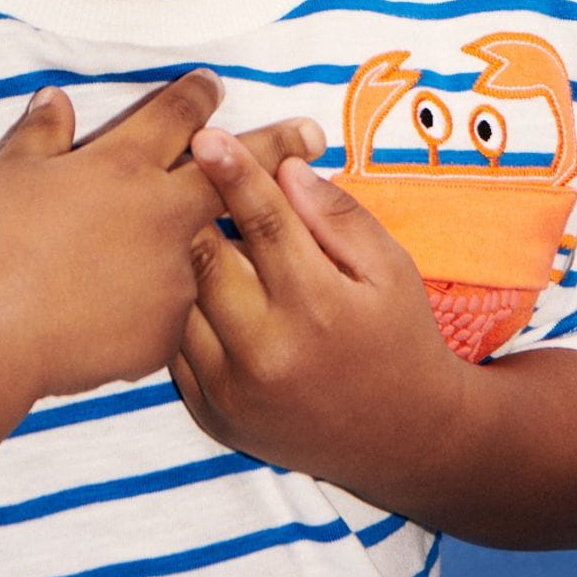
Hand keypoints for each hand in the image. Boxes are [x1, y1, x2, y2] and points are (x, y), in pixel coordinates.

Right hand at [0, 76, 321, 406]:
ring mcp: (174, 271)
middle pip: (237, 169)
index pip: (178, 113)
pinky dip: (176, 303)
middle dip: (279, 145)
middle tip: (314, 132)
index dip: (199, 94)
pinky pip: (182, 309)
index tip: (216, 84)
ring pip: (218, 246)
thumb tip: (56, 100)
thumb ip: (43, 133)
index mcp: (124, 161)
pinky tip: (170, 313)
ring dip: (239, 234)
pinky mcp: (169, 327)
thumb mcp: (13, 172)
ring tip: (261, 230)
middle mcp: (164, 210)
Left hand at [171, 130, 466, 482]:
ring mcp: (232, 389)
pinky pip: (172, 348)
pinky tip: (186, 291)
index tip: (205, 136)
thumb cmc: (399, 338)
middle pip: (205, 259)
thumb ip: (337, 216)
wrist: (403, 441)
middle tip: (181, 183)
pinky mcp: (211, 414)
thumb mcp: (391, 269)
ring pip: (178, 303)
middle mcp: (267, 351)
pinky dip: (177, 313)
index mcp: (317, 307)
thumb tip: (285, 165)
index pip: (264, 222)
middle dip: (193, 214)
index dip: (234, 173)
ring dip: (177, 265)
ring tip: (177, 236)